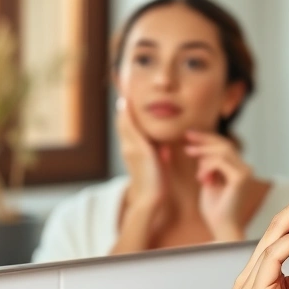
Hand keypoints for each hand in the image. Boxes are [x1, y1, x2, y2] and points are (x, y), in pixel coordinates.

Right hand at [114, 96, 170, 251]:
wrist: (150, 198)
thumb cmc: (156, 184)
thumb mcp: (158, 165)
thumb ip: (159, 155)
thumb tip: (165, 149)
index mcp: (133, 151)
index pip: (127, 128)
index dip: (126, 115)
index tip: (127, 101)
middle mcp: (128, 148)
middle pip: (123, 123)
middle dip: (123, 108)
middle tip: (124, 90)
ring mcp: (130, 148)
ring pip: (124, 124)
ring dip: (123, 109)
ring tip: (123, 92)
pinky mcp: (137, 149)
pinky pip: (129, 128)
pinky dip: (127, 116)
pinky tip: (125, 104)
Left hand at [183, 131, 252, 241]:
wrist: (221, 226)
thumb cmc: (215, 209)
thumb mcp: (208, 181)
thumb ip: (208, 166)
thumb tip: (200, 150)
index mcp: (238, 168)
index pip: (224, 146)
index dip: (207, 138)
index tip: (189, 135)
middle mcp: (245, 168)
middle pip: (224, 144)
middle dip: (203, 141)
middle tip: (186, 141)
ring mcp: (245, 172)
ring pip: (222, 151)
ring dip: (203, 157)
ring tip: (195, 170)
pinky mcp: (240, 178)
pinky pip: (220, 162)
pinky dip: (206, 167)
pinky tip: (202, 180)